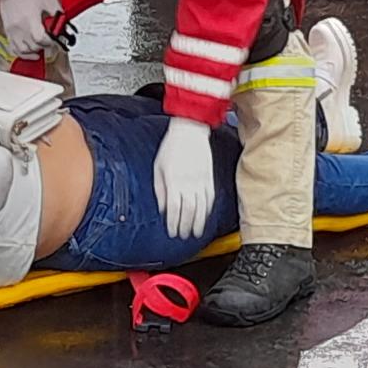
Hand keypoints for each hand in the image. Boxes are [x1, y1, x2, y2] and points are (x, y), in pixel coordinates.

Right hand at [0, 0, 61, 56]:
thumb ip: (58, 12)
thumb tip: (64, 24)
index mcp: (29, 19)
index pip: (42, 40)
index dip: (52, 42)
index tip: (58, 40)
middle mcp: (19, 27)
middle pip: (34, 46)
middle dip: (46, 46)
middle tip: (53, 43)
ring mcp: (12, 30)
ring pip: (24, 50)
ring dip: (35, 51)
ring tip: (43, 46)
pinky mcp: (8, 30)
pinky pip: (14, 49)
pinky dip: (23, 54)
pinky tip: (31, 53)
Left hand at [152, 117, 214, 238]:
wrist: (190, 131)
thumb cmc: (171, 147)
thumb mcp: (158, 167)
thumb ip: (159, 189)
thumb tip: (162, 208)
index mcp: (173, 180)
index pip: (173, 208)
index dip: (173, 223)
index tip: (172, 232)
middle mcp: (188, 182)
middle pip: (189, 211)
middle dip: (186, 226)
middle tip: (183, 236)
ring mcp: (201, 180)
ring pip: (202, 207)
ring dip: (199, 222)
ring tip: (196, 233)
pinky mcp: (209, 177)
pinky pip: (210, 198)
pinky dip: (208, 210)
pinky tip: (205, 216)